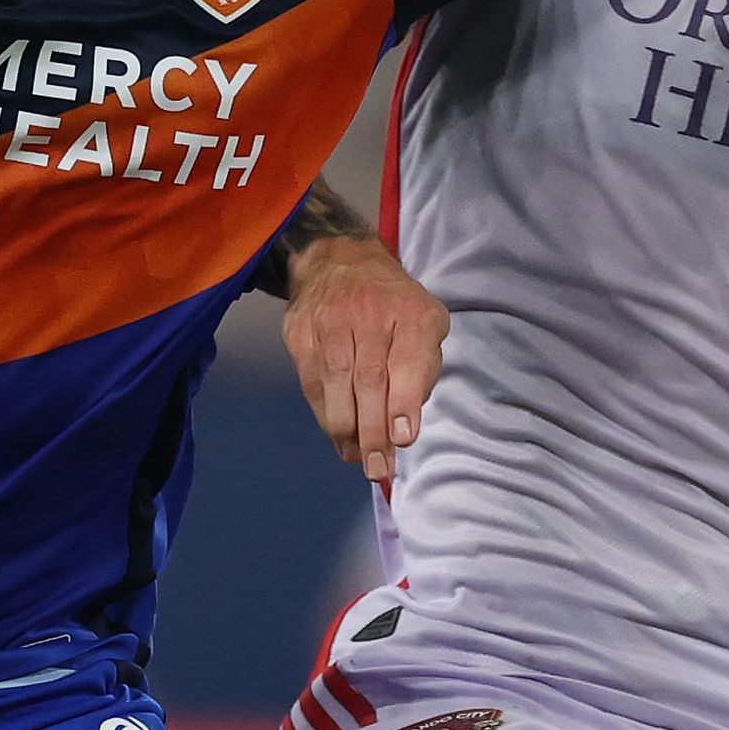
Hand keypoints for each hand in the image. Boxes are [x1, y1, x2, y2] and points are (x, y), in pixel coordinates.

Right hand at [282, 235, 448, 482]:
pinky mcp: (301, 333)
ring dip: (346, 430)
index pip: (409, 360)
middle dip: (373, 431)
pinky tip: (338, 437)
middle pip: (369, 380)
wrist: (339, 261)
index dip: (404, 402)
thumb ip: (424, 366)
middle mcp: (370, 315)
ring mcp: (331, 323)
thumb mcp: (426, 321)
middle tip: (378, 468)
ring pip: (336, 385)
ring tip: (357, 459)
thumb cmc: (393, 304)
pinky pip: (312, 382)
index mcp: (411, 312)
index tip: (402, 439)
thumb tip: (406, 421)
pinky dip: (324, 415)